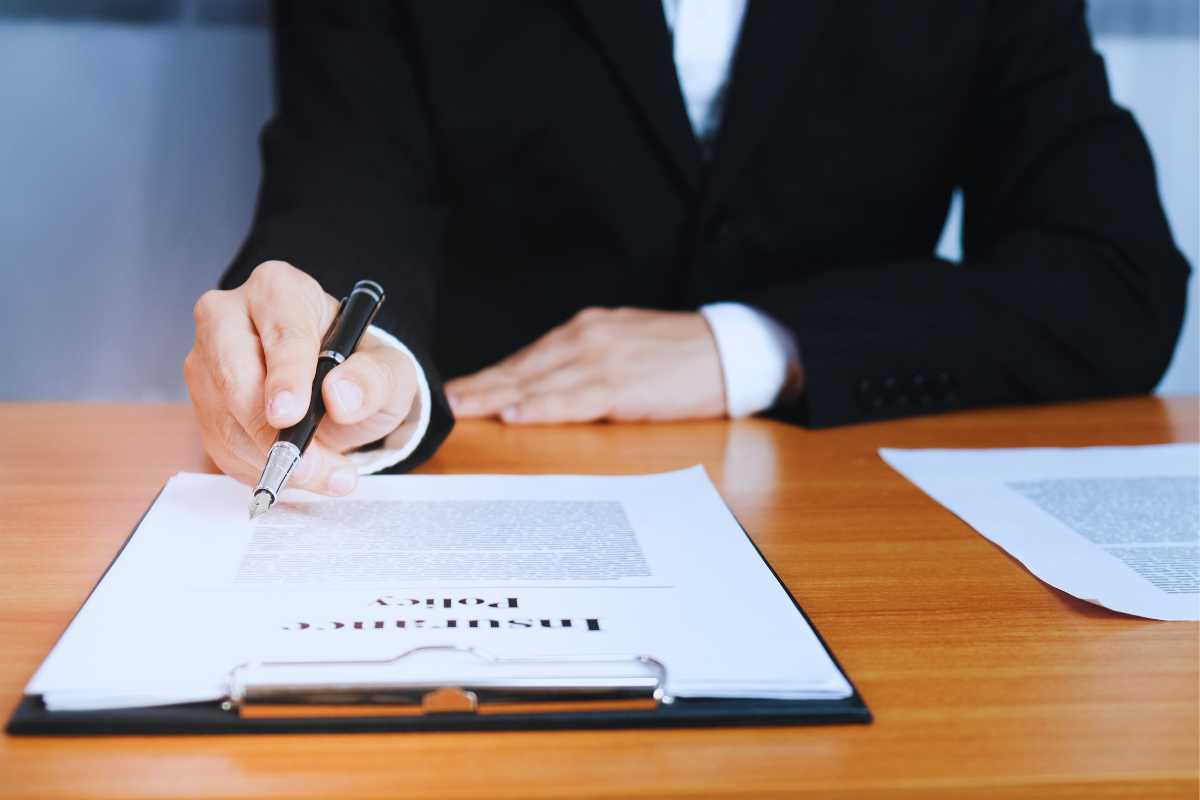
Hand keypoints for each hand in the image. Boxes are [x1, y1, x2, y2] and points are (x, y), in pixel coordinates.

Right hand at [184, 261, 416, 494]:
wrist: (338, 394)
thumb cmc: (358, 369)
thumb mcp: (389, 372)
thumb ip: (374, 380)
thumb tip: (341, 396)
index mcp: (280, 291)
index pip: (281, 332)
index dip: (286, 377)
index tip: (290, 414)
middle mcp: (230, 316)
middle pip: (233, 374)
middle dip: (268, 429)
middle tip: (303, 465)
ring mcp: (207, 359)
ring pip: (224, 417)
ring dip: (270, 457)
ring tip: (322, 474)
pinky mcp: (201, 402)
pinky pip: (220, 443)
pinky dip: (258, 467)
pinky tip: (294, 469)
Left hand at [447, 307, 725, 423]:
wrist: (731, 350)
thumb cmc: (681, 354)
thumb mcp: (626, 343)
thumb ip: (586, 359)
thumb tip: (546, 386)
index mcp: (587, 331)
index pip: (527, 359)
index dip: (489, 377)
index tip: (455, 391)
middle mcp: (587, 339)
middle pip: (521, 369)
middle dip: (479, 388)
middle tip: (439, 403)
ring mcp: (603, 360)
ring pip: (537, 384)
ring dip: (495, 400)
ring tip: (461, 412)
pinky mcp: (623, 385)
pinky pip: (572, 400)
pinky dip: (540, 407)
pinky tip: (514, 415)